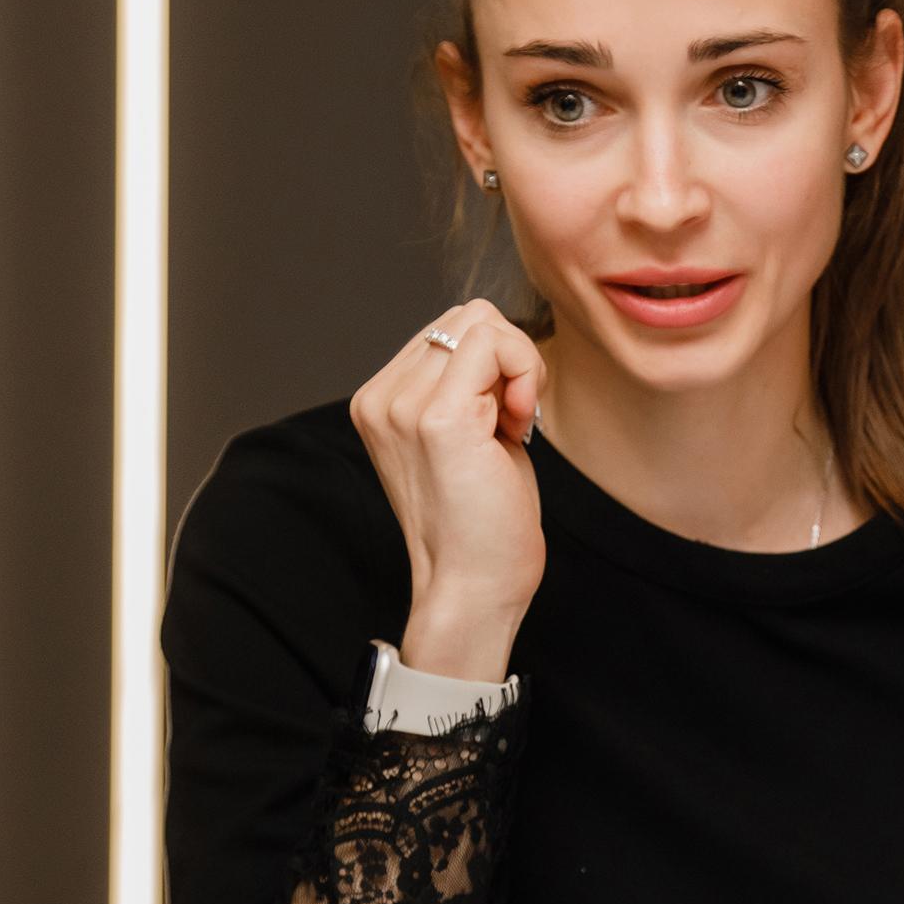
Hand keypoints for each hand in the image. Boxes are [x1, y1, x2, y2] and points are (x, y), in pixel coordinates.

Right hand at [350, 300, 548, 637]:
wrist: (474, 588)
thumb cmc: (483, 520)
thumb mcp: (464, 435)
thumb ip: (463, 383)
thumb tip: (492, 328)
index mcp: (379, 401)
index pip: (449, 329)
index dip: (493, 364)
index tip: (502, 420)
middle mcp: (381, 399)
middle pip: (467, 316)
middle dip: (507, 360)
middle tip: (512, 422)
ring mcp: (403, 407)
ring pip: (482, 322)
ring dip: (518, 367)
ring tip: (511, 427)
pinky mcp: (437, 419)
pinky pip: (495, 342)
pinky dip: (525, 373)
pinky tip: (519, 427)